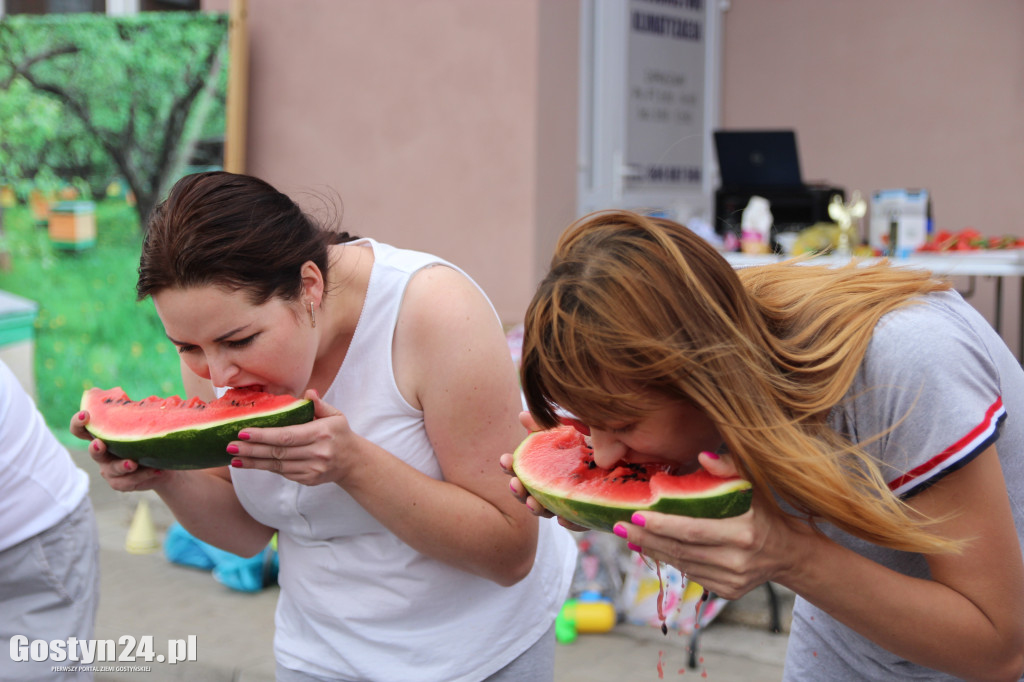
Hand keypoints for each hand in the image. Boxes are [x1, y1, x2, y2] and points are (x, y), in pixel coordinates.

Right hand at [71, 409, 166, 491]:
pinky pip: (129, 481)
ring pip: (112, 469)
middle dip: (96, 448)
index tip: (85, 415)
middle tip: (100, 444)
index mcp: (103, 435)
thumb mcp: (142, 423)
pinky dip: (143, 475)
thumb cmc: (147, 438)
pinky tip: (157, 470)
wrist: (162, 463)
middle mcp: (102, 453)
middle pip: (94, 451)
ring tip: (133, 463)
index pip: (83, 429)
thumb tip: (140, 399)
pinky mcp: (120, 483)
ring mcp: (109, 469)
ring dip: (122, 466)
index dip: (79, 422)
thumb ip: (136, 412)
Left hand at [226, 390, 359, 485]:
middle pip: (278, 452)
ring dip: (253, 462)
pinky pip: (282, 473)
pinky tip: (250, 463)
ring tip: (234, 457)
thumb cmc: (340, 434)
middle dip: (252, 450)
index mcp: (321, 434)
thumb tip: (308, 392)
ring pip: (277, 465)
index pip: (287, 435)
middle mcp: (317, 453)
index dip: (264, 435)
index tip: (243, 433)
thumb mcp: (335, 415)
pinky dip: (265, 468)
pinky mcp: (308, 479)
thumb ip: (319, 404)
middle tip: (230, 446)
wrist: (352, 462)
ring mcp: (312, 469)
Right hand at [499, 411, 587, 531]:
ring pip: (547, 511)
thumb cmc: (592, 443)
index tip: (504, 460)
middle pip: (529, 494)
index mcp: (545, 469)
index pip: (522, 469)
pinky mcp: (590, 515)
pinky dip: (568, 521)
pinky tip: (563, 517)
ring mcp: (569, 503)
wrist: (625, 457)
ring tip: (533, 502)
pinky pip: (577, 522)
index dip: (510, 466)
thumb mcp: (570, 431)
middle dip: (518, 491)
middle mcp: (553, 488)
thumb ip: (547, 425)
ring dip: (536, 508)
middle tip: (515, 484)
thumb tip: (522, 415)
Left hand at [613, 452, 798, 598]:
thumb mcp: (752, 484)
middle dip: (647, 539)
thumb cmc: (764, 510)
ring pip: (683, 564)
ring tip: (629, 536)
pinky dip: (671, 560)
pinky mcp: (729, 591)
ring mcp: (733, 580)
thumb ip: (727, 468)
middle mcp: (738, 560)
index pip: (693, 530)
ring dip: (653, 550)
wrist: (788, 551)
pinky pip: (692, 573)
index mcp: (744, 532)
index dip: (663, 525)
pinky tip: (653, 548)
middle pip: (682, 550)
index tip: (635, 515)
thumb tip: (702, 455)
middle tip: (618, 527)